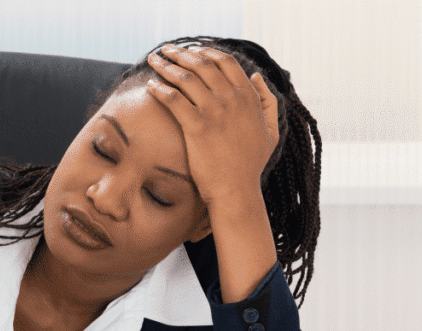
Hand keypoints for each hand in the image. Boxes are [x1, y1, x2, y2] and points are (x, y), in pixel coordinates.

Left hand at [144, 44, 279, 207]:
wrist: (236, 190)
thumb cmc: (250, 164)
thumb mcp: (270, 130)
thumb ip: (267, 101)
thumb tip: (256, 77)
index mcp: (248, 97)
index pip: (226, 62)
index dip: (206, 52)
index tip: (192, 50)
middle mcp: (232, 99)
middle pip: (202, 64)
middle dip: (181, 53)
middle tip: (165, 50)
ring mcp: (214, 112)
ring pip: (185, 78)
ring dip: (166, 65)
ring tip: (153, 61)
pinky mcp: (196, 127)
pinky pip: (173, 99)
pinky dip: (160, 89)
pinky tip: (150, 86)